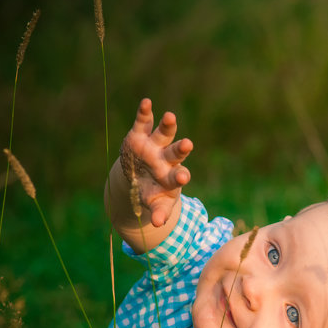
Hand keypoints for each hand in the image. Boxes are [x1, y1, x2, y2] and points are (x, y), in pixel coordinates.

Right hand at [120, 98, 193, 227]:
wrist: (139, 178)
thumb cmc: (152, 192)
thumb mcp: (155, 203)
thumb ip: (159, 212)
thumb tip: (157, 224)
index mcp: (171, 176)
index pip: (178, 176)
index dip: (180, 176)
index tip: (182, 177)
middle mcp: (166, 159)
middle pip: (175, 153)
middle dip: (180, 149)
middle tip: (188, 144)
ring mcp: (154, 145)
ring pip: (164, 134)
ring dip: (167, 125)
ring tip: (170, 117)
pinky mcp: (140, 134)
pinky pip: (144, 122)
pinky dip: (144, 112)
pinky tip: (147, 102)